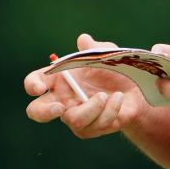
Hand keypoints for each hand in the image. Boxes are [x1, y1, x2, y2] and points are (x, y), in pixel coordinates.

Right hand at [24, 33, 149, 138]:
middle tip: (60, 108)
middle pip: (37, 111)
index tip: (40, 88)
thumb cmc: (116, 70)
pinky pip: (96, 124)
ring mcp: (75, 116)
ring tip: (105, 95)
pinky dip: (109, 109)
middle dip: (44, 112)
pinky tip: (118, 98)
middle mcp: (62, 99)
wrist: (137, 90)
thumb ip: (95, 48)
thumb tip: (83, 39)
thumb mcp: (108, 55)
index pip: (35, 81)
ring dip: (92, 107)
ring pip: (73, 120)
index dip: (32, 84)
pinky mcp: (91, 129)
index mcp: (60, 79)